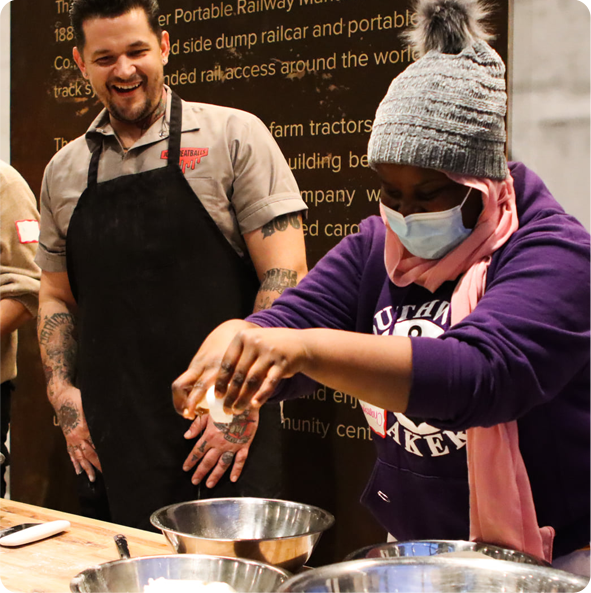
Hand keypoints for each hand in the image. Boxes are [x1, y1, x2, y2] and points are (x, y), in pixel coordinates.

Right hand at [52, 385, 100, 481]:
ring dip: (86, 468)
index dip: (104, 454)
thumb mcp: (89, 407)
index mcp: (85, 429)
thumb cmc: (77, 399)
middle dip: (97, 465)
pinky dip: (74, 462)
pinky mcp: (67, 438)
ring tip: (92, 478)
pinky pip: (71, 453)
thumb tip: (109, 423)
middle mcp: (77, 437)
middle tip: (106, 474)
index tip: (112, 462)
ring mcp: (71, 439)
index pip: (97, 445)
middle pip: (89, 454)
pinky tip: (78, 471)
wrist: (61, 397)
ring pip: (79, 457)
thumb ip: (98, 417)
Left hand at [173, 323, 308, 416]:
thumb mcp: (252, 346)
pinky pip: (269, 383)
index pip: (227, 363)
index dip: (221, 381)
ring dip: (243, 398)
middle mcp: (255, 342)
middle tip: (226, 409)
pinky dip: (261, 395)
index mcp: (242, 338)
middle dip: (231, 395)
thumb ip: (239, 361)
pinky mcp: (282, 363)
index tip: (217, 396)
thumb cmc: (270, 349)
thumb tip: (220, 387)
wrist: (299, 344)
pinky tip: (255, 405)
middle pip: (238, 374)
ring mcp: (269, 352)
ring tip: (237, 410)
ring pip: (252, 381)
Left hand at [182, 408, 258, 487]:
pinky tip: (233, 478)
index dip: (190, 460)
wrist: (244, 402)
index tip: (186, 468)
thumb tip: (187, 436)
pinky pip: (240, 460)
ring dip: (215, 475)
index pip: (197, 451)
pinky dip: (237, 470)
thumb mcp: (208, 412)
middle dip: (200, 472)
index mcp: (210, 435)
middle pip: (208, 461)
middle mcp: (220, 443)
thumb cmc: (225, 404)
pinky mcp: (244, 445)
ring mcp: (232, 446)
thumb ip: (197, 425)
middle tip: (194, 481)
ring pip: (222, 464)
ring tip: (209, 484)